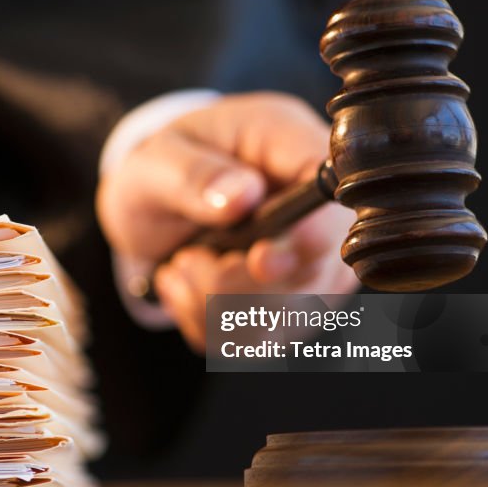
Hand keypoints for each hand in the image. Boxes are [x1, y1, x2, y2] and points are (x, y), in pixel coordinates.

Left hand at [96, 92, 358, 351]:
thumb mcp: (158, 159)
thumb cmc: (164, 168)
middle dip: (237, 281)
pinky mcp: (296, 304)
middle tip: (187, 259)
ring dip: (218, 307)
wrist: (153, 205)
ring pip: (291, 316)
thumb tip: (241, 195)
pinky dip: (213, 327)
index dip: (310, 236)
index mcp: (291, 145)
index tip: (261, 258)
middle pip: (316, 269)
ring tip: (183, 268)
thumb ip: (193, 175)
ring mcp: (315, 261)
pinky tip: (190, 292)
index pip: (334, 193)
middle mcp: (319, 207)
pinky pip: (263, 340)